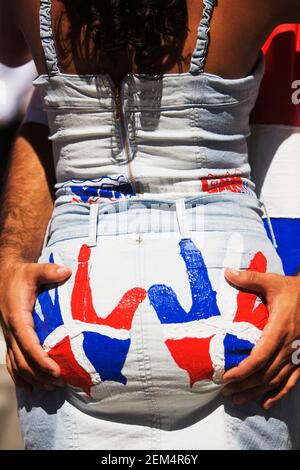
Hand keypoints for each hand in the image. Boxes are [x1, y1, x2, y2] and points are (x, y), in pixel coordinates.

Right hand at [0, 260, 71, 391]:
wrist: (4, 277)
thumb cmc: (21, 275)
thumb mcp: (34, 270)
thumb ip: (49, 271)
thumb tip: (67, 272)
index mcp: (17, 317)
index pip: (28, 344)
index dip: (41, 360)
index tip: (56, 371)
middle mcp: (11, 330)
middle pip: (23, 361)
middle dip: (41, 375)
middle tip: (61, 383)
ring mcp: (9, 337)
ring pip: (17, 365)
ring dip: (33, 379)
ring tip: (53, 387)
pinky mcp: (10, 339)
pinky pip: (13, 362)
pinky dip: (20, 377)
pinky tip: (31, 388)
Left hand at [222, 269, 299, 408]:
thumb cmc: (292, 290)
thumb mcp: (272, 281)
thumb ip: (249, 278)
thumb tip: (227, 272)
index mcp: (280, 329)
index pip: (260, 357)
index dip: (243, 371)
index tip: (227, 377)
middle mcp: (289, 346)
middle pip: (265, 373)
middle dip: (244, 385)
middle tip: (225, 391)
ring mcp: (297, 355)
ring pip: (276, 380)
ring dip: (256, 392)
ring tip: (237, 399)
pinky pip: (291, 382)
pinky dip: (279, 394)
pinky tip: (265, 403)